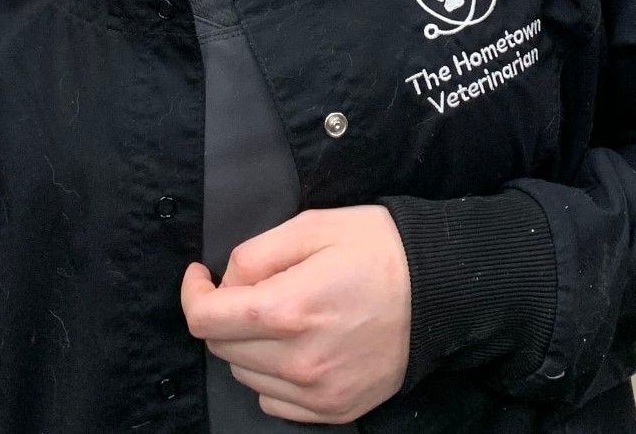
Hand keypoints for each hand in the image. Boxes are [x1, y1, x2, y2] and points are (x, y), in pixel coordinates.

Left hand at [181, 205, 410, 423]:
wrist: (441, 290)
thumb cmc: (378, 248)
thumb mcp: (314, 225)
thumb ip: (258, 253)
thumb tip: (226, 282)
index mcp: (289, 308)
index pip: (207, 320)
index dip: (193, 293)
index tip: (201, 275)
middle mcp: (298, 360)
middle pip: (223, 348)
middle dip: (226, 314)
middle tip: (254, 286)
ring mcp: (317, 392)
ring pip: (246, 375)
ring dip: (248, 344)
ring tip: (281, 314)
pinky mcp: (334, 410)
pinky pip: (274, 401)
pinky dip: (272, 375)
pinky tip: (297, 346)